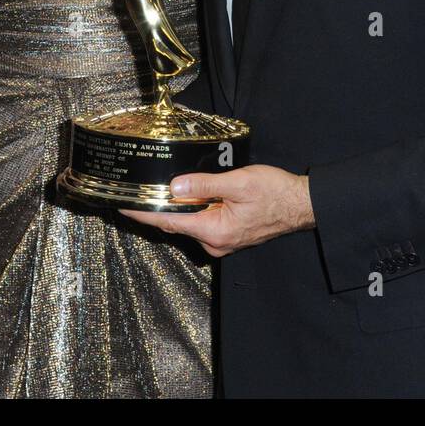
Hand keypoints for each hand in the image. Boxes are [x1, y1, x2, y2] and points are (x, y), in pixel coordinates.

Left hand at [120, 165, 313, 256]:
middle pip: (177, 224)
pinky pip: (204, 223)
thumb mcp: (238, 182)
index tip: (123, 208)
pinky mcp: (229, 236)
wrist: (302, 204)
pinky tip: (191, 195)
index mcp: (214, 231)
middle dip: (158, 208)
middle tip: (138, 190)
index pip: (169, 222)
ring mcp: (222, 242)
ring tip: (163, 188)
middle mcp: (215, 243)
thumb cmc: (275, 192)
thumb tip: (175, 188)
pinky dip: (194, 210)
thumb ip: (204, 185)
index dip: (143, 214)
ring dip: (178, 207)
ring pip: (191, 223)